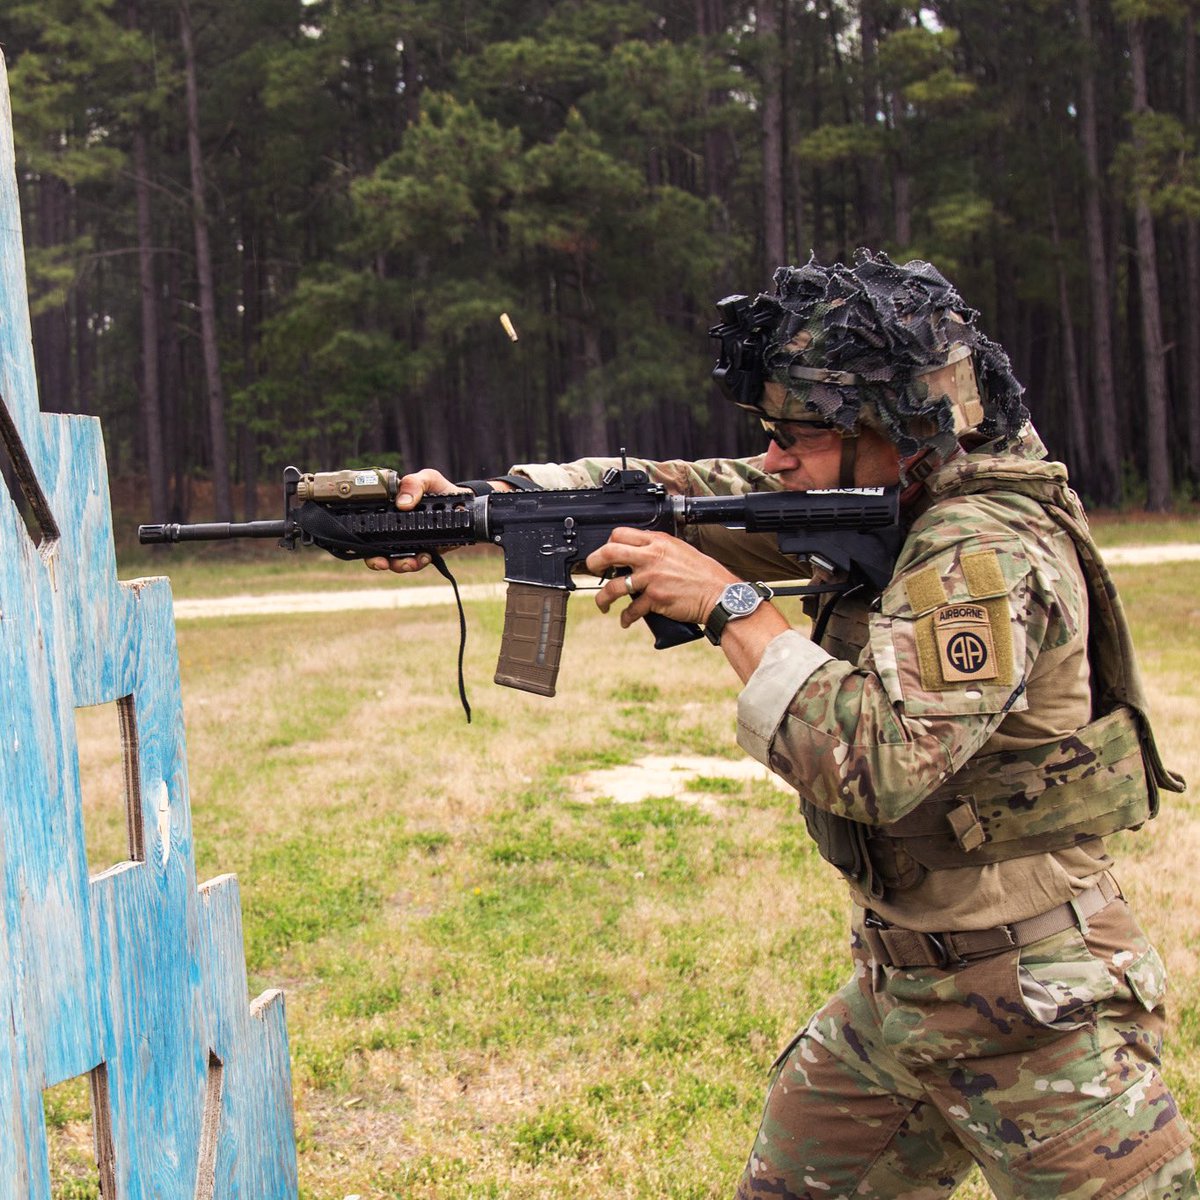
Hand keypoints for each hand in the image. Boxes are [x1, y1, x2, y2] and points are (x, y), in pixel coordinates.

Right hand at [365, 468, 467, 573]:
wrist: (465, 504)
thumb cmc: (440, 489)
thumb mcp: (427, 479)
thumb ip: (414, 484)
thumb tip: (403, 503)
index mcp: (389, 510)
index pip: (368, 525)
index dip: (362, 538)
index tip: (366, 546)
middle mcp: (394, 529)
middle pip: (376, 550)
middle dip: (377, 561)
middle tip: (382, 563)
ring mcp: (408, 542)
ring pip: (395, 561)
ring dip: (400, 565)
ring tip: (411, 562)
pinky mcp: (424, 551)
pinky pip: (416, 562)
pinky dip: (418, 563)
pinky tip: (426, 557)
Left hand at [586, 528, 736, 628]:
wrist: (720, 595)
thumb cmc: (704, 575)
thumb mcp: (680, 551)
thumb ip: (659, 550)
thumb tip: (639, 555)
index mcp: (658, 542)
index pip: (621, 534)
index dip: (607, 543)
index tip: (606, 554)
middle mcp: (652, 557)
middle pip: (609, 552)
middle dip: (594, 563)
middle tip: (594, 570)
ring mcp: (651, 578)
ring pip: (614, 587)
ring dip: (603, 598)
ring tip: (603, 604)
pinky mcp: (655, 599)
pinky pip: (631, 609)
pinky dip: (626, 617)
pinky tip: (625, 620)